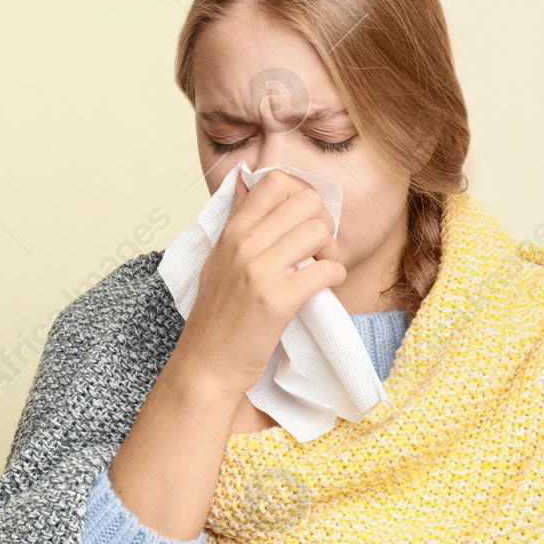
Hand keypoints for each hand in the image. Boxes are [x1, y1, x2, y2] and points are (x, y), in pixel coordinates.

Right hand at [172, 170, 347, 401]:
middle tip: (319, 247)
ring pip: (319, 231)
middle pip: (306, 201)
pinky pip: (326, 269)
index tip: (305, 219)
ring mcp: (259, 270)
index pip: (275, 181)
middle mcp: (243, 243)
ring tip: (322, 268)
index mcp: (231, 230)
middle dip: (324, 221)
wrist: (208, 362)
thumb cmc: (217, 314)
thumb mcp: (218, 258)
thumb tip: (245, 184)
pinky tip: (325, 287)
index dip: (302, 193)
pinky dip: (335, 276)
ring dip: (332, 250)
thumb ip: (236, 222)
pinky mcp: (277, 299)